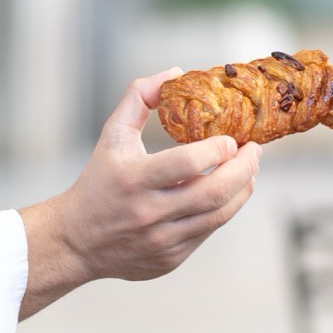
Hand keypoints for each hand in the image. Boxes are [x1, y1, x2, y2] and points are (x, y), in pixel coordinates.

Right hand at [18, 68, 262, 317]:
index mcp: (133, 179)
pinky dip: (225, 209)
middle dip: (244, 169)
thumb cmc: (99, 182)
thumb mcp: (111, 136)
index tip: (232, 139)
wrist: (77, 241)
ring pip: (219, 215)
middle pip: (214, 192)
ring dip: (243, 190)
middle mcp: (149, 213)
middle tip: (255, 152)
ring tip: (250, 172)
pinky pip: (209, 231)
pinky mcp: (172, 258)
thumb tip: (176, 74)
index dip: (218, 150)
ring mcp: (162, 240)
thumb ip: (139, 98)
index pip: (188, 163)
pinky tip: (230, 193)